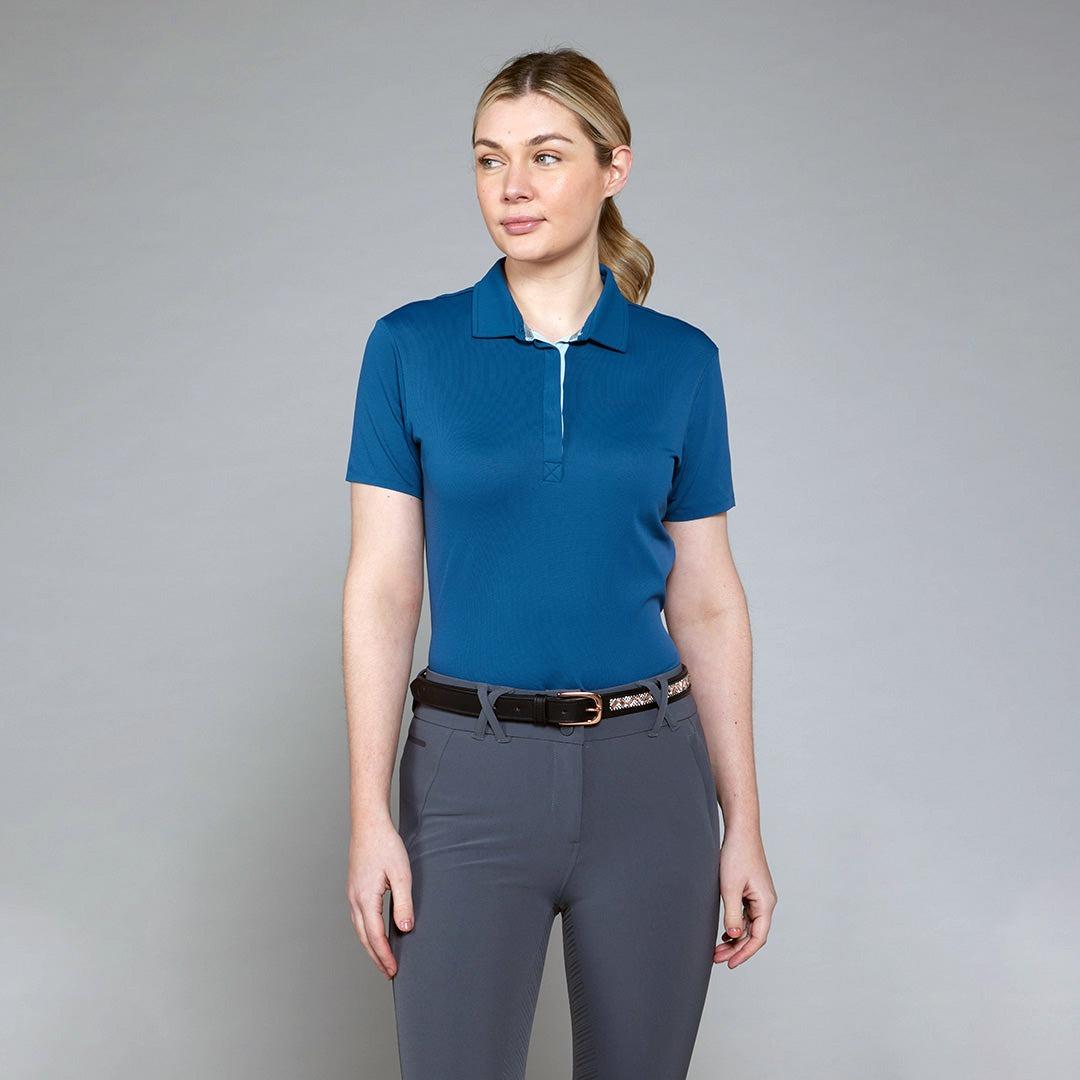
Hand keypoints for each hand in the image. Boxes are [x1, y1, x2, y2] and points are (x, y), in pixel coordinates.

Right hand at [346, 817, 414, 978]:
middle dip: (376, 956)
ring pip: (359, 928)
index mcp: (365, 898)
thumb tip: (405, 928)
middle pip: (364, 937)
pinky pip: (358, 917)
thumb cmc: (386, 845)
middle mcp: (355, 899)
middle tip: (388, 972)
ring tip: (382, 958)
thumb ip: (403, 902)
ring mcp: (352, 894)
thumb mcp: (401, 873)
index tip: (394, 970)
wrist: (368, 824)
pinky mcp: (354, 888)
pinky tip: (374, 933)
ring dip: (370, 946)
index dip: (384, 955)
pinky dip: (366, 931)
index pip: (375, 936)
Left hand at [714, 830, 776, 968]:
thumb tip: (735, 936)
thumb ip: (733, 913)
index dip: (744, 953)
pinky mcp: (752, 891)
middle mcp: (766, 902)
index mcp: (766, 903)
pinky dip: (736, 926)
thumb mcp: (730, 887)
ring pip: (749, 925)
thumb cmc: (737, 855)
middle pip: (754, 934)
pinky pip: (746, 915)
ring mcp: (759, 896)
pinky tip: (725, 933)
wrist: (741, 831)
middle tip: (717, 959)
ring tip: (717, 950)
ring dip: (735, 938)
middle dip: (736, 949)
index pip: (758, 937)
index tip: (730, 964)